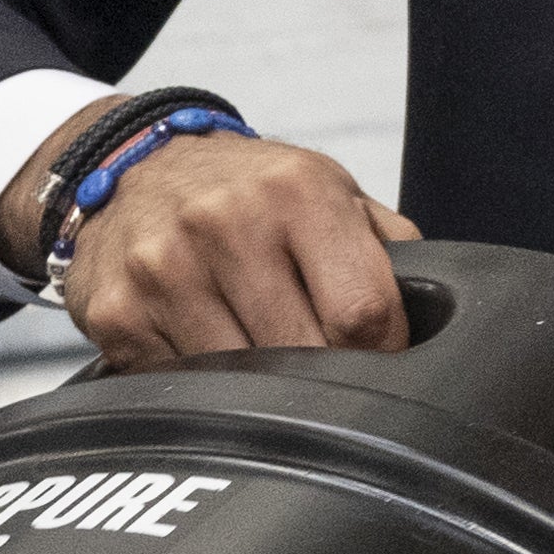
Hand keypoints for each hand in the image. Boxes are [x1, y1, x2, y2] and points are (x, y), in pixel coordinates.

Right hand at [0, 120, 425, 366]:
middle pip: (303, 354)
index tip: (382, 359)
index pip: (362, 311)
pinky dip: (204, 388)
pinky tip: (211, 351)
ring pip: (240, 381)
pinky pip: (181, 388)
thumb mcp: (333, 192)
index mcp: (298, 193)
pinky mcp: (117, 314)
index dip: (384, 352)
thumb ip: (390, 250)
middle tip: (327, 368)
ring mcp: (163, 271)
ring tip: (269, 357)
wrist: (135, 165)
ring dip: (263, 388)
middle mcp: (225, 224)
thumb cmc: (253, 189)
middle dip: (327, 375)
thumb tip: (436, 319)